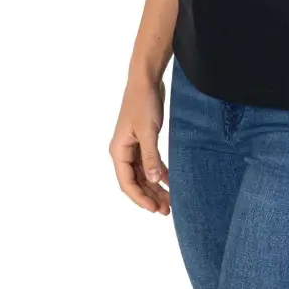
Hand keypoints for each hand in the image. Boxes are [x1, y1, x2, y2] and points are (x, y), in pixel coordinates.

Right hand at [109, 76, 170, 214]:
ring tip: (169, 201)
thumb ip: (150, 157)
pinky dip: (158, 171)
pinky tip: (169, 181)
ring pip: (143, 173)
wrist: (146, 79)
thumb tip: (152, 181)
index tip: (154, 209)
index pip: (127, 183)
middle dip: (150, 196)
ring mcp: (133, 146)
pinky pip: (149, 162)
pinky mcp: (143, 139)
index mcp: (119, 150)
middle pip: (136, 180)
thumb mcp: (148, 131)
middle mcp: (123, 151)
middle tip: (167, 209)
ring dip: (155, 186)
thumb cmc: (143, 102)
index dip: (140, 198)